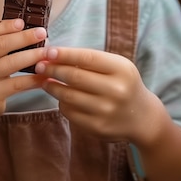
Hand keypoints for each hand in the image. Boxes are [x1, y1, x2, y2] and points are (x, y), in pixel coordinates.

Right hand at [0, 19, 46, 120]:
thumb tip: (26, 28)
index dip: (6, 25)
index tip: (23, 22)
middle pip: (1, 44)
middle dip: (24, 37)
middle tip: (42, 33)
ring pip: (11, 63)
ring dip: (32, 56)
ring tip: (47, 52)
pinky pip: (17, 84)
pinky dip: (33, 79)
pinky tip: (44, 75)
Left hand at [35, 47, 157, 143]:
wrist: (141, 117)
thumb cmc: (122, 83)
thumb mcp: (115, 66)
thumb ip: (89, 60)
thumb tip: (53, 56)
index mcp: (122, 69)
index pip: (86, 58)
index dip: (64, 54)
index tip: (48, 52)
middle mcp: (116, 90)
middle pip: (74, 77)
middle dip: (52, 69)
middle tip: (39, 66)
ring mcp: (107, 111)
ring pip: (68, 96)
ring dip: (52, 86)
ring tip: (45, 80)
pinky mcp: (98, 128)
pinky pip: (70, 112)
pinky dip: (61, 102)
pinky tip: (60, 97)